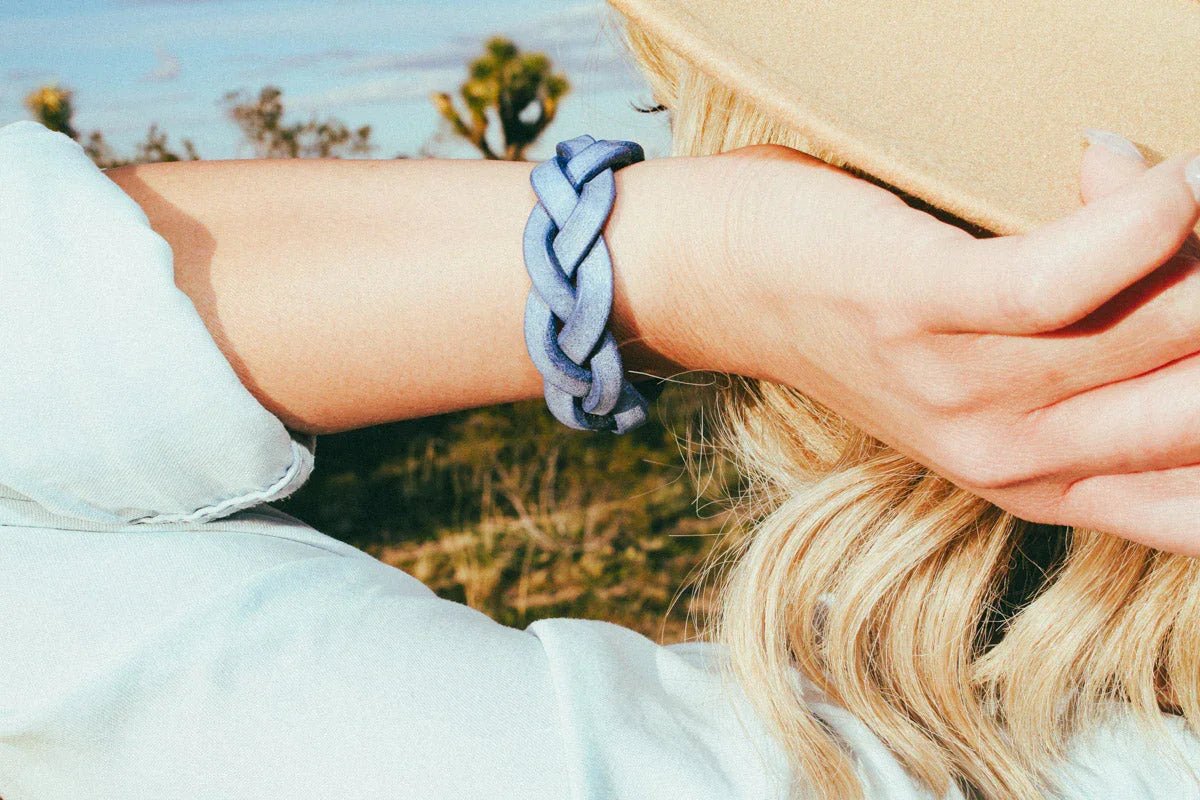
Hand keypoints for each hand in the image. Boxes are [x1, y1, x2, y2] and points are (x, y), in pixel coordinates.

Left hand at [685, 137, 1199, 553]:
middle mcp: (1013, 457)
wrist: (723, 279)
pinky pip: (1068, 275)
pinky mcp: (921, 310)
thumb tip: (1188, 224)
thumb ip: (1096, 348)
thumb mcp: (997, 369)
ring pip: (1162, 322)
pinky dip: (1137, 212)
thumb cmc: (872, 312)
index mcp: (1047, 484)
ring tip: (1181, 181)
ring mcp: (963, 391)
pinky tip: (1155, 177)